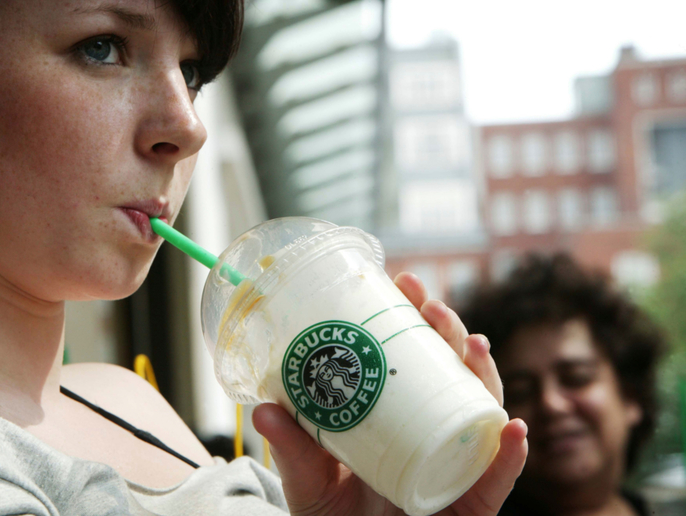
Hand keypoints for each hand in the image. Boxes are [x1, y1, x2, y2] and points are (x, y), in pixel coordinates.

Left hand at [253, 272, 526, 515]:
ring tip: (475, 346)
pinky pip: (495, 481)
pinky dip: (507, 457)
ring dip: (484, 375)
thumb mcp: (309, 478)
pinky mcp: (472, 506)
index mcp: (400, 415)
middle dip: (449, 332)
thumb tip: (263, 408)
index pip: (416, 358)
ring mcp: (456, 463)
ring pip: (482, 411)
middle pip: (453, 373)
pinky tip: (511, 430)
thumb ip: (293, 447)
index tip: (403, 282)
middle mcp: (434, 430)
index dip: (416, 319)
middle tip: (431, 304)